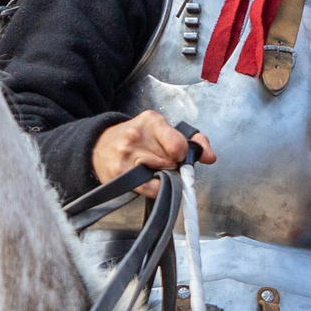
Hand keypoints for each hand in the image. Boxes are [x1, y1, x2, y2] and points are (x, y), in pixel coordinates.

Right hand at [91, 110, 214, 197]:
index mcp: (152, 120)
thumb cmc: (138, 140)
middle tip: (161, 162)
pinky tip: (146, 179)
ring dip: (162, 177)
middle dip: (172, 166)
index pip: (179, 145)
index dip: (183, 155)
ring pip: (162, 177)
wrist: (100, 146)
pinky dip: (154, 189)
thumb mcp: (164, 132)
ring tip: (151, 168)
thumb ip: (194, 142)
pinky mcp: (119, 173)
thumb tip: (210, 157)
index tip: (178, 156)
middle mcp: (137, 135)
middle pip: (172, 163)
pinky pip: (151, 189)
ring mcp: (126, 154)